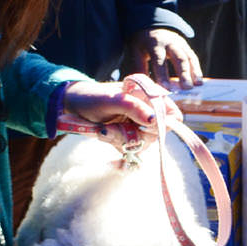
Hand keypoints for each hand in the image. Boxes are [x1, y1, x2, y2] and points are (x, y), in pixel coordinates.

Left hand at [59, 75, 179, 138]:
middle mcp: (147, 111)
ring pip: (142, 144)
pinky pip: (130, 150)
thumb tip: (154, 119)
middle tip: (111, 129)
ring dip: (121, 140)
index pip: (172, 115)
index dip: (164, 124)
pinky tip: (105, 136)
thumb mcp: (111, 100)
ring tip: (103, 130)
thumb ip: (133, 107)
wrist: (74, 106)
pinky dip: (116, 146)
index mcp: (149, 96)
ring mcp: (137, 125)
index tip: (145, 127)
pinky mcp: (128, 137)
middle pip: (157, 134)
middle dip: (134, 135)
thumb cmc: (92, 97)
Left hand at [125, 27, 201, 87]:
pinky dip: (197, 68)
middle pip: (179, 57)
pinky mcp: (186, 45)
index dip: (163, 74)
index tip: (166, 88)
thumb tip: (140, 86)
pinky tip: (199, 80)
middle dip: (184, 73)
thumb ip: (139, 67)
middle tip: (187, 88)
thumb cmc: (143, 43)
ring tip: (198, 84)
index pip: (159, 60)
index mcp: (154, 44)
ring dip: (194, 71)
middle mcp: (169, 42)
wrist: (152, 26)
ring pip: (189, 56)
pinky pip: (193, 57)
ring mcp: (179, 43)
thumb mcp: (136, 52)